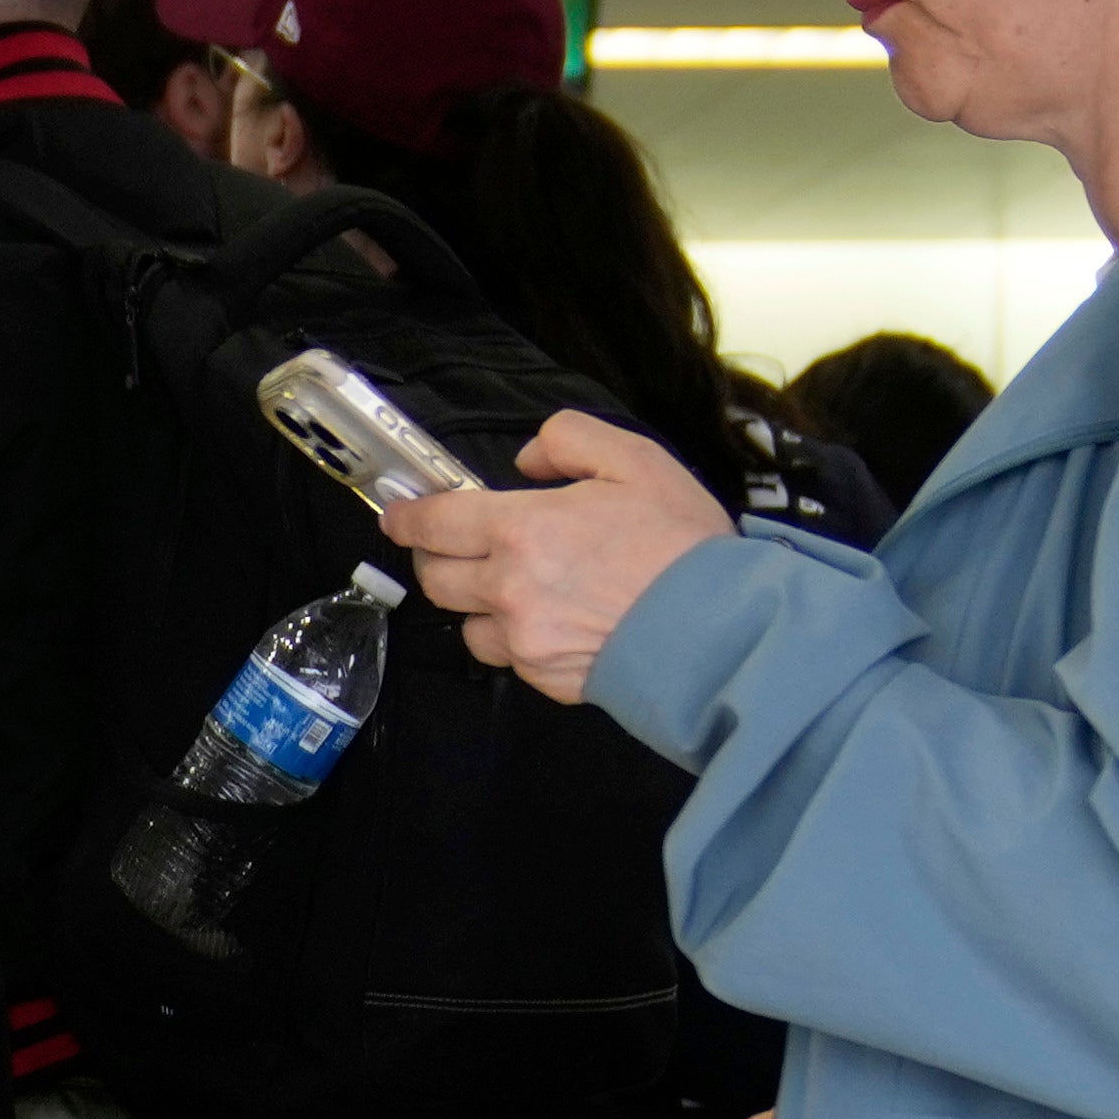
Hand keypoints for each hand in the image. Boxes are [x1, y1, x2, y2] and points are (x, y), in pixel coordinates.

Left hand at [391, 411, 736, 708]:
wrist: (721, 631)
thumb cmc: (683, 544)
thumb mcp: (635, 461)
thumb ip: (569, 440)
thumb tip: (525, 458)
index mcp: (524, 530)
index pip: (437, 522)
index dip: (408, 517)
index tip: (397, 515)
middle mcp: (510, 589)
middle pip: (436, 578)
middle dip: (436, 557)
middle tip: (456, 544)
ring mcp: (523, 641)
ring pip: (465, 623)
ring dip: (476, 602)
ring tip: (514, 584)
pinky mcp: (543, 678)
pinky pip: (504, 655)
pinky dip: (511, 636)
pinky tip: (549, 619)